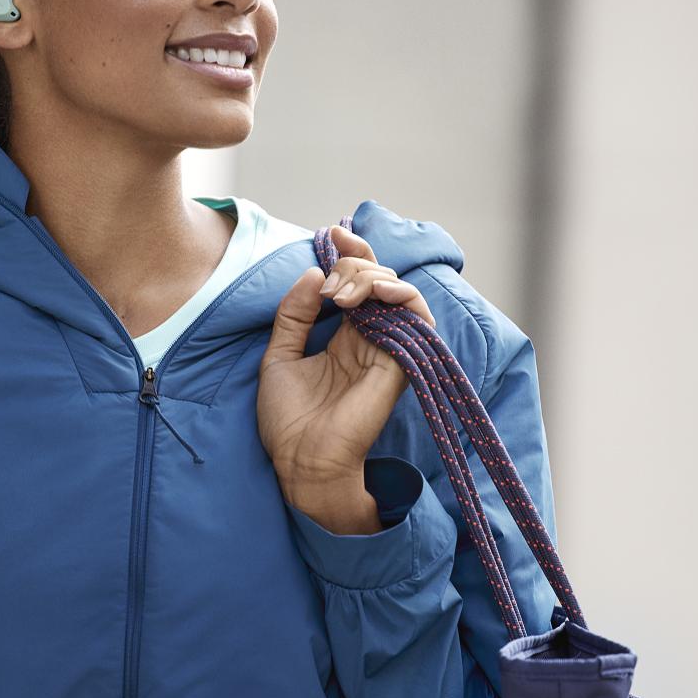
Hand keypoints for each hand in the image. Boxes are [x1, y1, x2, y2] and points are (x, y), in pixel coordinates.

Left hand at [259, 225, 434, 531]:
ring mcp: (387, 349)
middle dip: (355, 265)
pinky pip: (418, 317)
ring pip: (399, 291)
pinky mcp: (401, 362)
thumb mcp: (279, 355)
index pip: (358, 282)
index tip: (331, 235)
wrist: (299, 462)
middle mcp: (370, 338)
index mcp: (344, 335)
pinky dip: (400, 295)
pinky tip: (369, 297)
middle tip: (329, 283)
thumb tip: (316, 272)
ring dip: (372, 278)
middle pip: (379, 278)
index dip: (350, 254)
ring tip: (342, 293)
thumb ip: (294, 314)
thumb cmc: (288, 420)